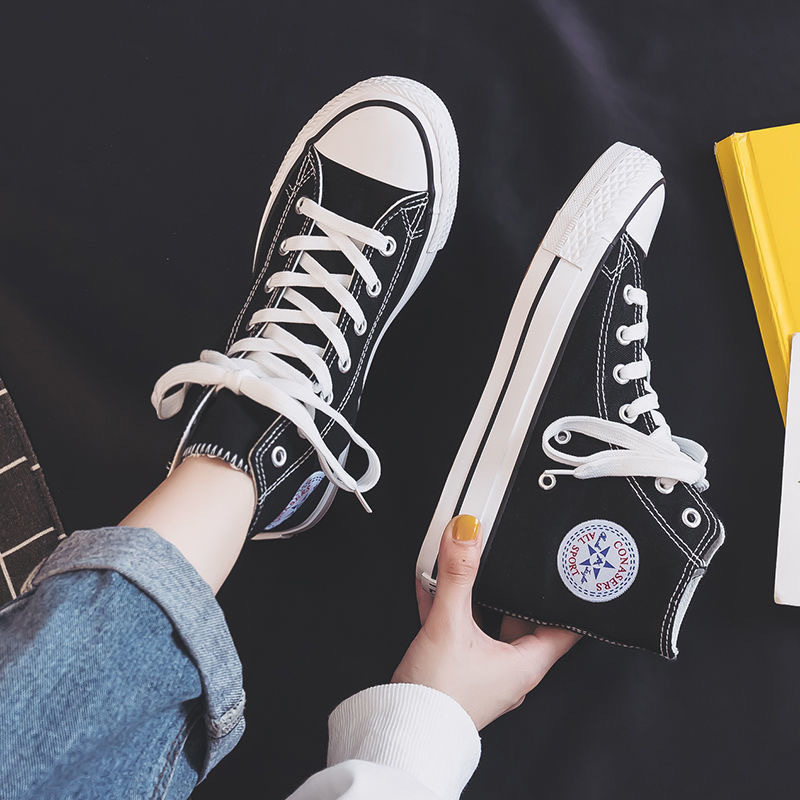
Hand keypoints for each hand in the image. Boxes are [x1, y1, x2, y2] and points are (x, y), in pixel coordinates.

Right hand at [392, 515, 580, 729]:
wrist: (403, 731)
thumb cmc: (439, 698)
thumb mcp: (450, 624)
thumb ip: (458, 575)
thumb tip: (467, 534)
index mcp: (526, 664)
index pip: (565, 627)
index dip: (569, 600)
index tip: (571, 576)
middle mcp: (510, 670)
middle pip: (523, 619)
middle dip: (513, 589)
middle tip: (512, 561)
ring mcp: (484, 672)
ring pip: (489, 623)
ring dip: (477, 596)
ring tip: (465, 567)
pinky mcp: (459, 671)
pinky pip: (461, 630)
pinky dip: (452, 607)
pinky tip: (433, 586)